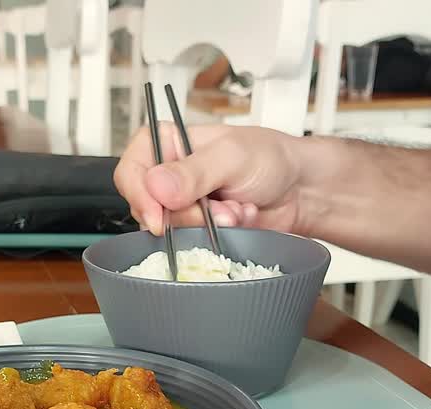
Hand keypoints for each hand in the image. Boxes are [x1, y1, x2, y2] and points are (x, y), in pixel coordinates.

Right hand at [113, 123, 308, 237]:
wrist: (300, 189)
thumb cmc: (270, 158)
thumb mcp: (231, 156)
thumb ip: (193, 172)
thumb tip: (157, 186)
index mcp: (168, 143)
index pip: (131, 170)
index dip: (139, 195)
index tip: (158, 216)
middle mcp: (169, 174)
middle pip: (149, 207)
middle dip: (186, 215)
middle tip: (217, 208)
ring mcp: (182, 204)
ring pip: (171, 230)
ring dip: (206, 227)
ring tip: (235, 210)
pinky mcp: (197, 229)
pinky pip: (192, 243)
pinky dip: (217, 237)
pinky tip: (238, 219)